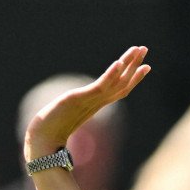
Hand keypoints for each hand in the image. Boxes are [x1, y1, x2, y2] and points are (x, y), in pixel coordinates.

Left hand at [23, 46, 149, 161]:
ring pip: (116, 82)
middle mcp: (97, 103)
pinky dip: (110, 75)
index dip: (134, 79)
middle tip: (145, 48)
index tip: (146, 66)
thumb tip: (74, 109)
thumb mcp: (67, 115)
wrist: (42, 140)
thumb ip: (75, 110)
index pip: (120, 90)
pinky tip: (118, 63)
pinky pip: (100, 86)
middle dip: (134, 66)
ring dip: (128, 64)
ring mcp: (90, 101)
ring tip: (138, 49)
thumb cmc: (52, 131)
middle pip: (122, 83)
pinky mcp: (80, 99)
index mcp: (96, 105)